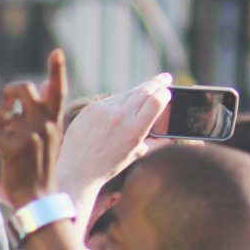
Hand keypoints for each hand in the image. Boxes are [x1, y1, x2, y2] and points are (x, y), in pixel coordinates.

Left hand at [0, 49, 67, 207]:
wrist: (38, 196)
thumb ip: (47, 110)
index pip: (58, 90)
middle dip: (9, 91)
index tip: (57, 51)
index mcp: (55, 120)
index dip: (57, 69)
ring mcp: (29, 135)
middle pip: (23, 88)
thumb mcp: (51, 135)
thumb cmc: (42, 164)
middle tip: (7, 103)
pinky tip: (1, 150)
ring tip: (5, 133)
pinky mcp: (12, 147)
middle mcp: (45, 124)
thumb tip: (44, 83)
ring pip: (4, 111)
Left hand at [56, 73, 171, 196]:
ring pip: (128, 93)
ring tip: (145, 92)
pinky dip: (120, 102)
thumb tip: (173, 134)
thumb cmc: (109, 165)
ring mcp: (104, 110)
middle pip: (145, 89)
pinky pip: (112, 99)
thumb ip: (157, 141)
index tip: (168, 91)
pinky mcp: (91, 108)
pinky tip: (120, 110)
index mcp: (135, 130)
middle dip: (157, 82)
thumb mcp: (137, 153)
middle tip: (165, 78)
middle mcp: (120, 117)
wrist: (76, 171)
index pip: (157, 99)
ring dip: (139, 92)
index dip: (165, 92)